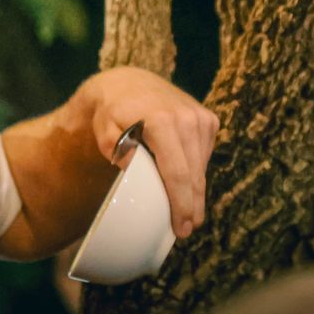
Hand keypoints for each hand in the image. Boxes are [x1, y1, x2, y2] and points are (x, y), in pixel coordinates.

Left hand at [82, 66, 218, 238]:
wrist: (129, 83)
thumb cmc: (113, 112)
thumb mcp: (106, 131)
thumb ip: (117, 150)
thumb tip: (133, 172)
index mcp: (162, 122)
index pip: (177, 173)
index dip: (180, 204)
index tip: (181, 227)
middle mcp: (187, 118)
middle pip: (194, 175)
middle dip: (192, 206)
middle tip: (186, 230)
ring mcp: (200, 117)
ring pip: (202, 167)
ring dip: (196, 191)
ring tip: (188, 213)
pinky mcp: (208, 118)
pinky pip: (204, 154)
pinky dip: (196, 170)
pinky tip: (186, 182)